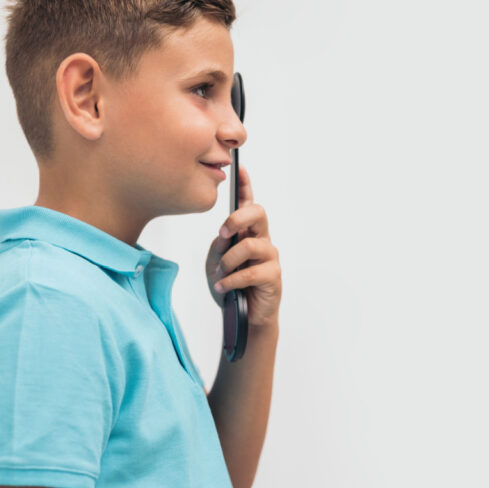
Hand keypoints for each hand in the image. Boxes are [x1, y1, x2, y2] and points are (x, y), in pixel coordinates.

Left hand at [204, 163, 281, 327]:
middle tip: (224, 233)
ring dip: (229, 260)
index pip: (248, 205)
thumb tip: (225, 236)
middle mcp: (261, 240)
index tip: (240, 168)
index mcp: (247, 233)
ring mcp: (269, 257)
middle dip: (238, 218)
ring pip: (250, 245)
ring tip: (221, 274)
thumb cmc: (231, 288)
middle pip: (258, 213)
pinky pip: (251, 272)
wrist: (244, 319)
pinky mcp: (273, 276)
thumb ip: (218, 247)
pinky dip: (232, 280)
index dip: (245, 186)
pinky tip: (223, 287)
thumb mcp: (215, 265)